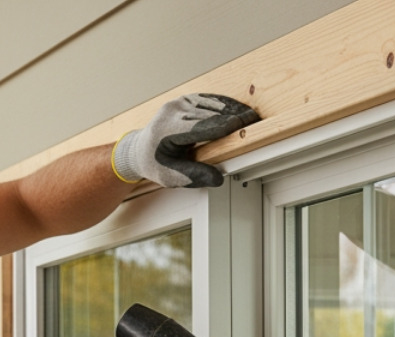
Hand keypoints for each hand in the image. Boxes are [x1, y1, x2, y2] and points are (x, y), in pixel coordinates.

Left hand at [112, 93, 260, 187]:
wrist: (140, 149)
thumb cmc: (155, 163)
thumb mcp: (170, 177)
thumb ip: (194, 176)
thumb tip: (218, 178)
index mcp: (167, 129)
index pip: (199, 125)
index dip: (222, 125)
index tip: (242, 125)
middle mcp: (172, 111)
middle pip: (209, 113)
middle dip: (232, 117)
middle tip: (254, 122)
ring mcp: (179, 103)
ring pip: (211, 104)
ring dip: (232, 109)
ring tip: (250, 117)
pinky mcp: (186, 100)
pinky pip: (209, 100)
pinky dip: (225, 105)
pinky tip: (238, 110)